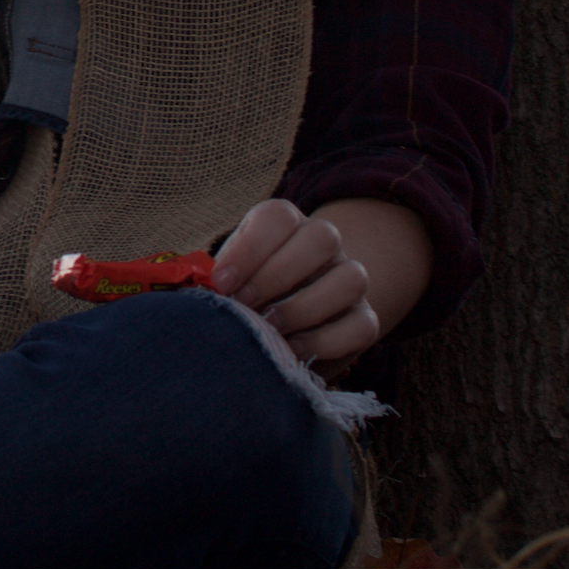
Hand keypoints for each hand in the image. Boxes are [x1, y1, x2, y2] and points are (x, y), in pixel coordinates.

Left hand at [212, 199, 379, 364]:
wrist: (284, 323)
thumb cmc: (246, 294)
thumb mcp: (230, 278)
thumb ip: (219, 279)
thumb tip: (203, 292)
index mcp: (286, 225)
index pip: (279, 216)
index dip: (249, 248)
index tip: (221, 282)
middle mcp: (325, 245)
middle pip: (322, 238)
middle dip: (277, 274)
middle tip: (245, 304)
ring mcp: (349, 279)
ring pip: (352, 278)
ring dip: (305, 307)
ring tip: (270, 328)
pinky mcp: (364, 319)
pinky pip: (363, 325)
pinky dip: (326, 341)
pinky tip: (293, 351)